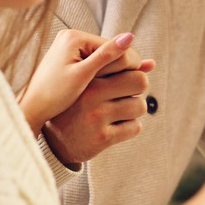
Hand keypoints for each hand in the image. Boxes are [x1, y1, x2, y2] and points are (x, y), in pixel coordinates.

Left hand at [19, 30, 152, 136]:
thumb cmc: (53, 95)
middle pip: (109, 49)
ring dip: (117, 69)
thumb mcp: (83, 75)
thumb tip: (130, 36)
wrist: (30, 109)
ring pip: (105, 57)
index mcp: (74, 37)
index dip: (128, 62)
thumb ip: (107, 56)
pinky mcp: (70, 57)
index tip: (139, 80)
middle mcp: (71, 37)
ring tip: (140, 78)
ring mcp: (70, 47)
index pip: (113, 45)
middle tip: (143, 78)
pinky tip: (125, 76)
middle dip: (123, 65)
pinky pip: (95, 62)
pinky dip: (107, 72)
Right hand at [39, 31, 155, 164]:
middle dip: (137, 88)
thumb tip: (151, 63)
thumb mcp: (91, 83)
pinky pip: (135, 127)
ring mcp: (96, 117)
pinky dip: (130, 127)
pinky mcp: (102, 138)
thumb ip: (120, 70)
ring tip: (118, 112)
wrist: (53, 142)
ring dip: (134, 109)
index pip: (127, 62)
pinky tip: (114, 127)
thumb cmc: (77, 105)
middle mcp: (90, 94)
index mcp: (87, 77)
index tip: (124, 77)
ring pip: (140, 106)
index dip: (132, 69)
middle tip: (126, 95)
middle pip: (140, 81)